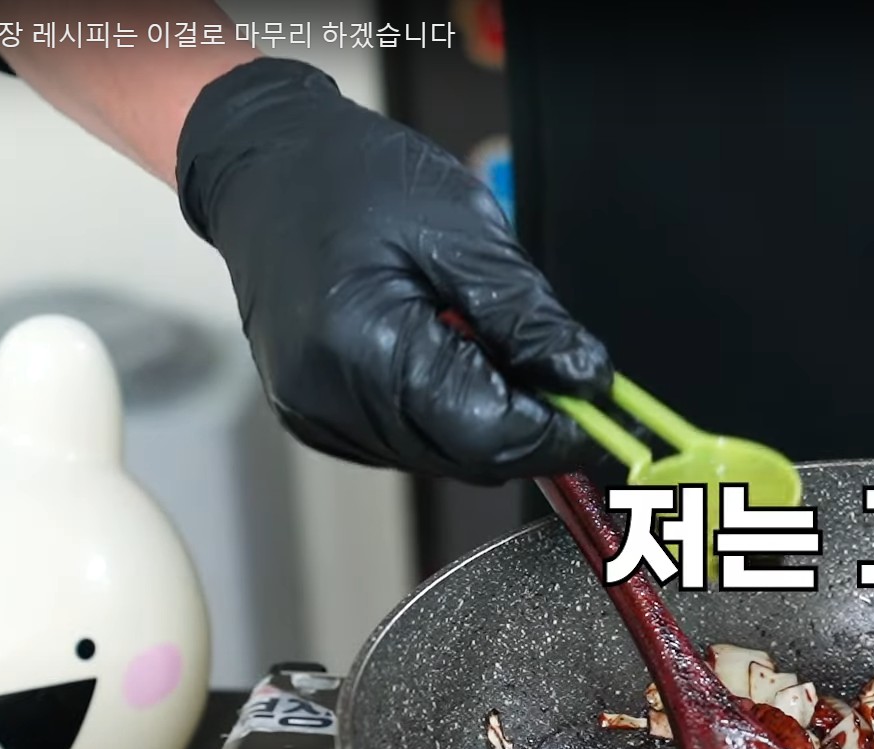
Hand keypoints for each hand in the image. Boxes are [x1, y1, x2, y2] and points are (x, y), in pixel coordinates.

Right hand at [174, 58, 611, 483]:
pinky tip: (452, 360)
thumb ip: (528, 317)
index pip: (489, 431)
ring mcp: (317, 415)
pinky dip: (448, 417)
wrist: (265, 165)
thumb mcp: (463, 231)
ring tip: (499, 349)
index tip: (608, 416)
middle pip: (468, 457)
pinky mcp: (316, 417)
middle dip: (530, 429)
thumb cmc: (354, 179)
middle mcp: (331, 399)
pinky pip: (407, 443)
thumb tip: (587, 379)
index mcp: (366, 347)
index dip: (559, 432)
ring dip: (490, 423)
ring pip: (441, 458)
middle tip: (572, 381)